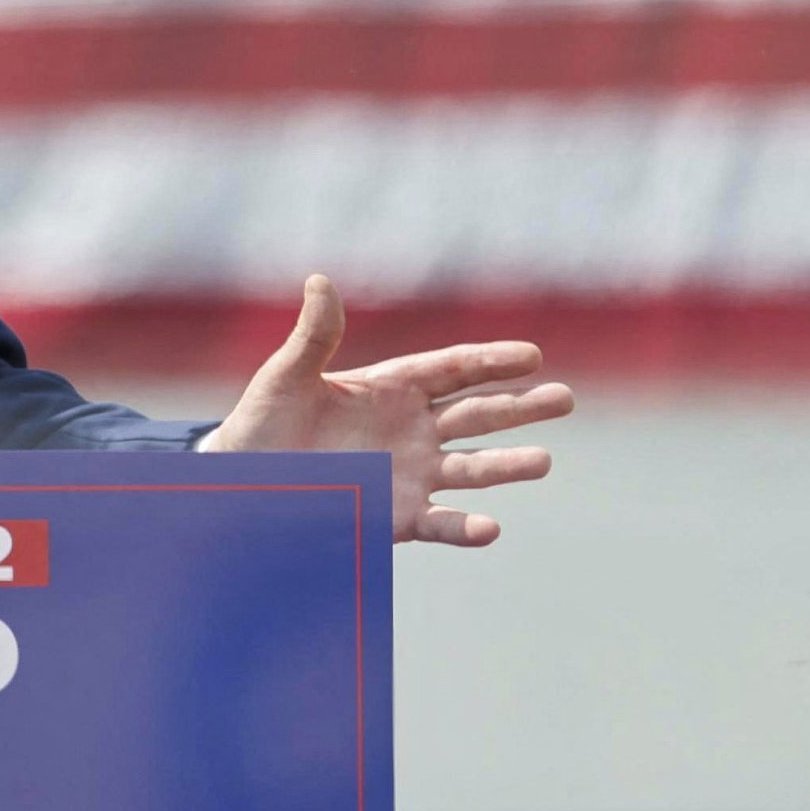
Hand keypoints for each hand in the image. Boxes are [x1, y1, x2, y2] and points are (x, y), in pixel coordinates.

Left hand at [198, 275, 572, 547]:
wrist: (245, 483)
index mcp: (392, 387)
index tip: (532, 355)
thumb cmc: (263, 420)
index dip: (492, 362)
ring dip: (506, 465)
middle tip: (564, 399)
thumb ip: (313, 335)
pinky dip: (465, 528)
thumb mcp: (287, 375)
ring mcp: (411, 473)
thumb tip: (318, 281)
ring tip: (544, 461)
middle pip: (477, 414)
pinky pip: (440, 522)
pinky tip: (491, 529)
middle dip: (520, 406)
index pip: (453, 370)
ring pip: (471, 468)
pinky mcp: (398, 516)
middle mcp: (412, 429)